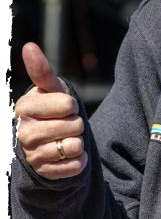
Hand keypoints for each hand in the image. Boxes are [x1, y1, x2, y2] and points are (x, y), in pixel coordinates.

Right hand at [14, 43, 87, 178]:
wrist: (50, 141)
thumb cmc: (52, 110)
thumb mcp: (50, 90)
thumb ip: (41, 70)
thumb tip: (28, 45)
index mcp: (25, 107)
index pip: (68, 103)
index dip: (71, 104)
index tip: (62, 106)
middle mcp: (24, 132)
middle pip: (75, 124)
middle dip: (76, 123)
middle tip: (64, 124)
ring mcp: (32, 155)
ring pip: (74, 145)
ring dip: (77, 141)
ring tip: (65, 138)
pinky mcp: (46, 173)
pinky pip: (76, 165)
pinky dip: (78, 160)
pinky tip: (66, 156)